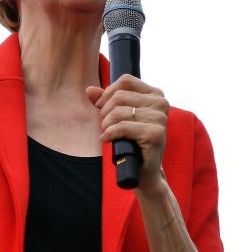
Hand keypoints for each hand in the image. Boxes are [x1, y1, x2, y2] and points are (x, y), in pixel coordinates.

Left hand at [87, 74, 169, 189]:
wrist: (142, 170)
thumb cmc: (132, 141)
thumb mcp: (118, 117)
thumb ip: (105, 101)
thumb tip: (89, 90)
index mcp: (155, 94)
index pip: (126, 81)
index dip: (108, 92)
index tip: (101, 107)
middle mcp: (161, 103)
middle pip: (120, 96)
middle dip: (105, 111)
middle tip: (104, 125)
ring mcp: (160, 118)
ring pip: (119, 112)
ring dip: (106, 124)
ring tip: (107, 133)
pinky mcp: (155, 134)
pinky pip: (123, 127)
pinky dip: (110, 133)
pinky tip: (107, 139)